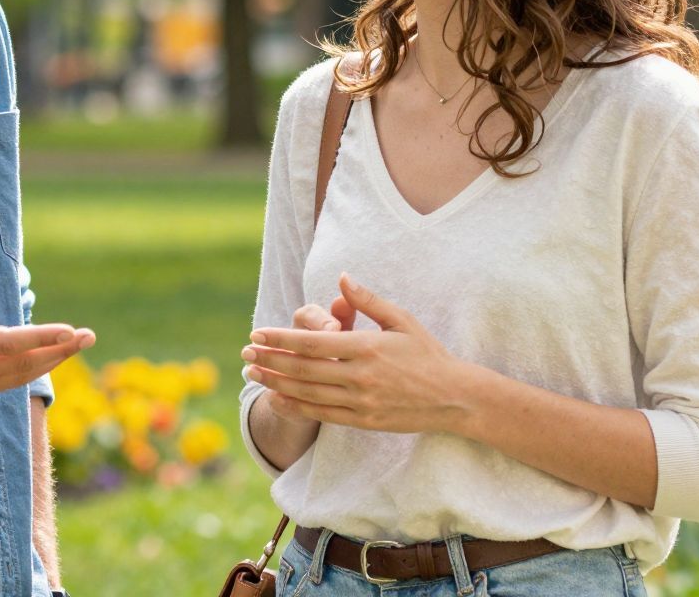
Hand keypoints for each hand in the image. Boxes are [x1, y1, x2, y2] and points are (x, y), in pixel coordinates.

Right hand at [0, 255, 93, 404]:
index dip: (43, 337)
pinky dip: (25, 374)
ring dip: (47, 363)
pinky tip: (39, 362)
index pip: (9, 344)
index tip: (70, 330)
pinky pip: (1, 387)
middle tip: (89, 336)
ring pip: (15, 380)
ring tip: (72, 348)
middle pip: (22, 366)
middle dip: (59, 351)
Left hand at [243, 273, 481, 435]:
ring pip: (308, 393)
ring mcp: (361, 401)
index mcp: (367, 347)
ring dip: (276, 383)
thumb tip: (342, 278)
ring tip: (253, 374)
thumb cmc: (428, 353)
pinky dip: (296, 406)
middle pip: (303, 369)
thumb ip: (368, 300)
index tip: (257, 334)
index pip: (313, 343)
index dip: (281, 339)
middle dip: (270, 360)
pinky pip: (322, 414)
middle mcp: (360, 376)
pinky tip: (277, 398)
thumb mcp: (401, 320)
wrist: (454, 397)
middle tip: (244, 353)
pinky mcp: (363, 421)